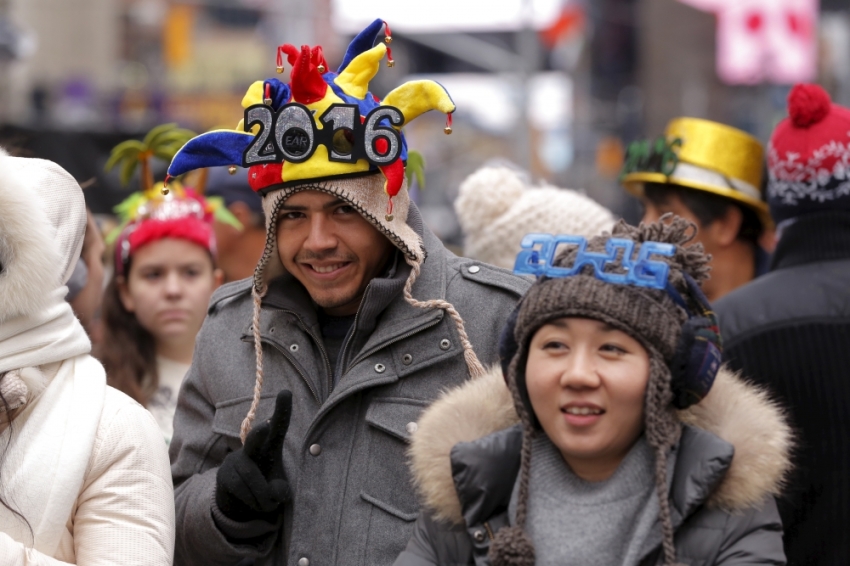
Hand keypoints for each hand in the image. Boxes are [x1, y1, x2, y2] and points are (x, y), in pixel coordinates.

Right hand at [215, 390, 292, 522]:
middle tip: (265, 427)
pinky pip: (242, 491)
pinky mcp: (224, 474)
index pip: (279, 426)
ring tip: (266, 503)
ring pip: (253, 480)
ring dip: (263, 498)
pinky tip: (253, 502)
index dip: (283, 411)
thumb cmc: (266, 486)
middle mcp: (252, 448)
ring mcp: (236, 460)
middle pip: (255, 441)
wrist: (241, 500)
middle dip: (259, 435)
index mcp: (271, 445)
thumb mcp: (279, 490)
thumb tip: (273, 491)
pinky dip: (254, 502)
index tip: (285, 392)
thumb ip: (280, 490)